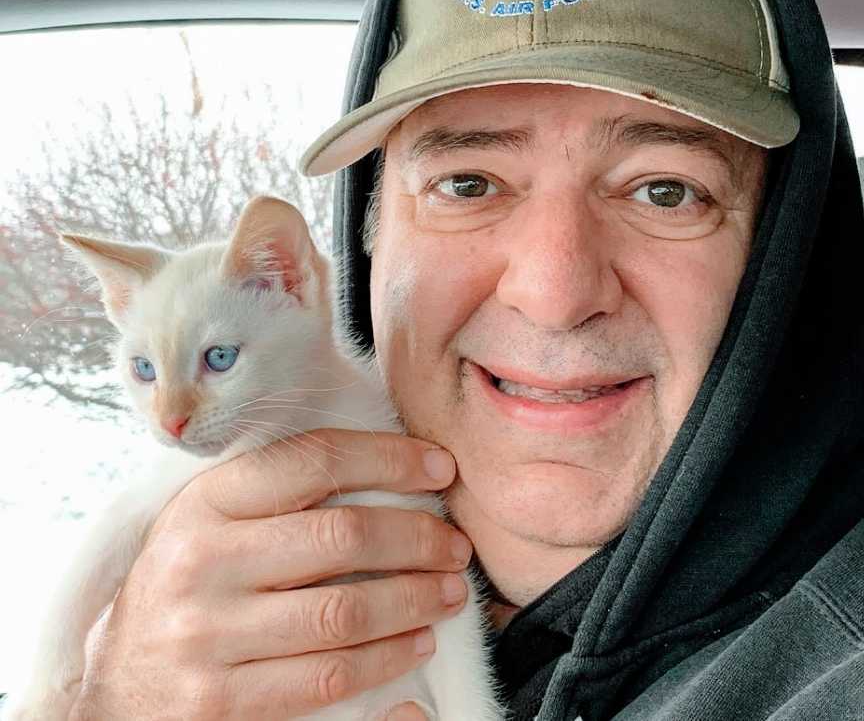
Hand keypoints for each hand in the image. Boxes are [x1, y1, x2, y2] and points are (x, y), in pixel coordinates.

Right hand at [69, 428, 471, 720]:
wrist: (118, 682)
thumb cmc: (188, 581)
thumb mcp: (214, 518)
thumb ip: (281, 490)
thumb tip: (390, 466)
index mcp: (207, 500)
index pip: (315, 459)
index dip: (390, 458)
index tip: (439, 467)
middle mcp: (203, 561)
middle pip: (341, 537)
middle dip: (418, 537)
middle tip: (455, 544)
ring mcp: (208, 636)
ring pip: (344, 613)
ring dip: (415, 600)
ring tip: (449, 590)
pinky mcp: (222, 701)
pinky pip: (328, 678)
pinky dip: (388, 660)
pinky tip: (417, 642)